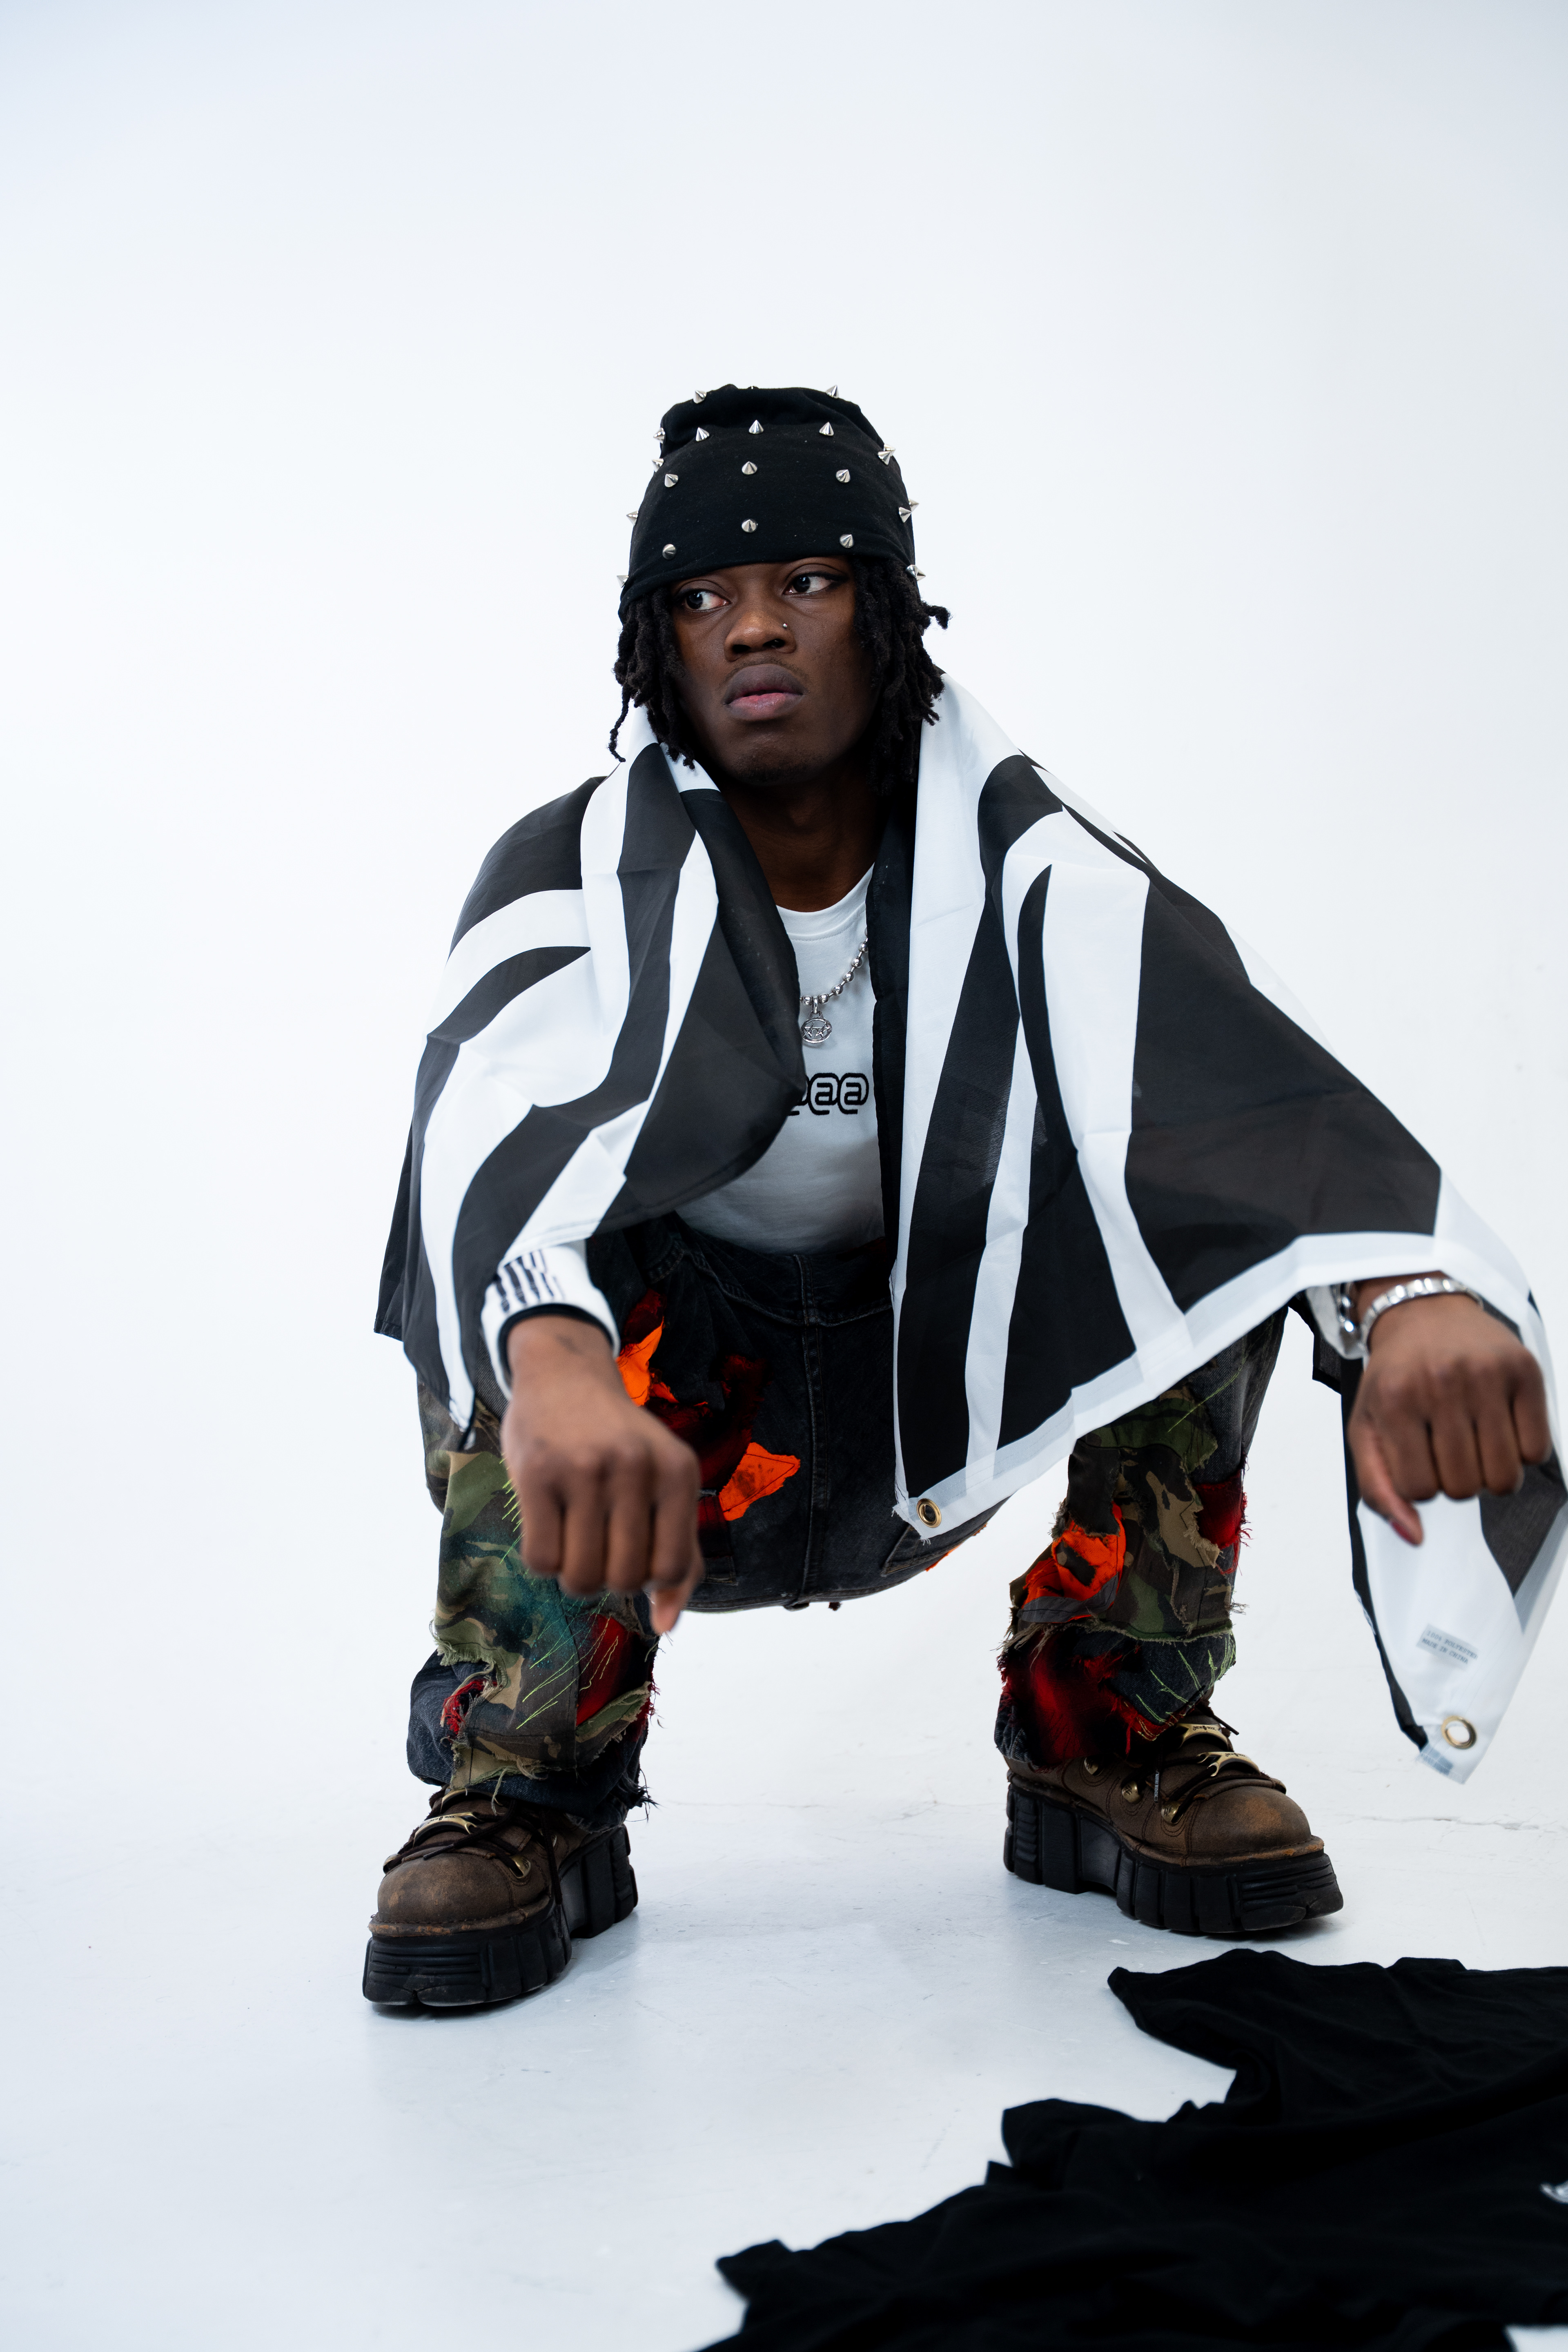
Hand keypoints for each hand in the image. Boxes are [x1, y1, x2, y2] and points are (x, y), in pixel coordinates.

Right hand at [502, 1314, 703, 1630]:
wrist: (565, 1375)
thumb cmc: (620, 1443)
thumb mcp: (665, 1483)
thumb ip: (679, 1552)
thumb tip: (666, 1626)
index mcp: (677, 1471)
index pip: (672, 1569)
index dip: (649, 1578)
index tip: (633, 1552)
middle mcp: (635, 1466)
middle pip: (624, 1579)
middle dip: (609, 1579)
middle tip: (599, 1546)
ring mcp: (583, 1469)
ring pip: (580, 1576)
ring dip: (574, 1576)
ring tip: (574, 1541)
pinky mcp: (535, 1474)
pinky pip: (540, 1560)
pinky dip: (544, 1561)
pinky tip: (548, 1529)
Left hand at [1346, 1281, 1551, 1544]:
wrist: (1422, 1312)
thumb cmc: (1395, 1377)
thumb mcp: (1366, 1428)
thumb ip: (1379, 1488)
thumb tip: (1414, 1537)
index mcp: (1396, 1400)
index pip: (1421, 1490)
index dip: (1422, 1483)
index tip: (1418, 1456)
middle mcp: (1442, 1383)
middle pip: (1466, 1488)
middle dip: (1456, 1479)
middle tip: (1448, 1447)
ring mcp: (1487, 1375)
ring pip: (1504, 1478)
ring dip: (1490, 1473)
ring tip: (1474, 1441)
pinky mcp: (1525, 1371)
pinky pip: (1538, 1452)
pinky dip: (1521, 1452)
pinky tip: (1500, 1426)